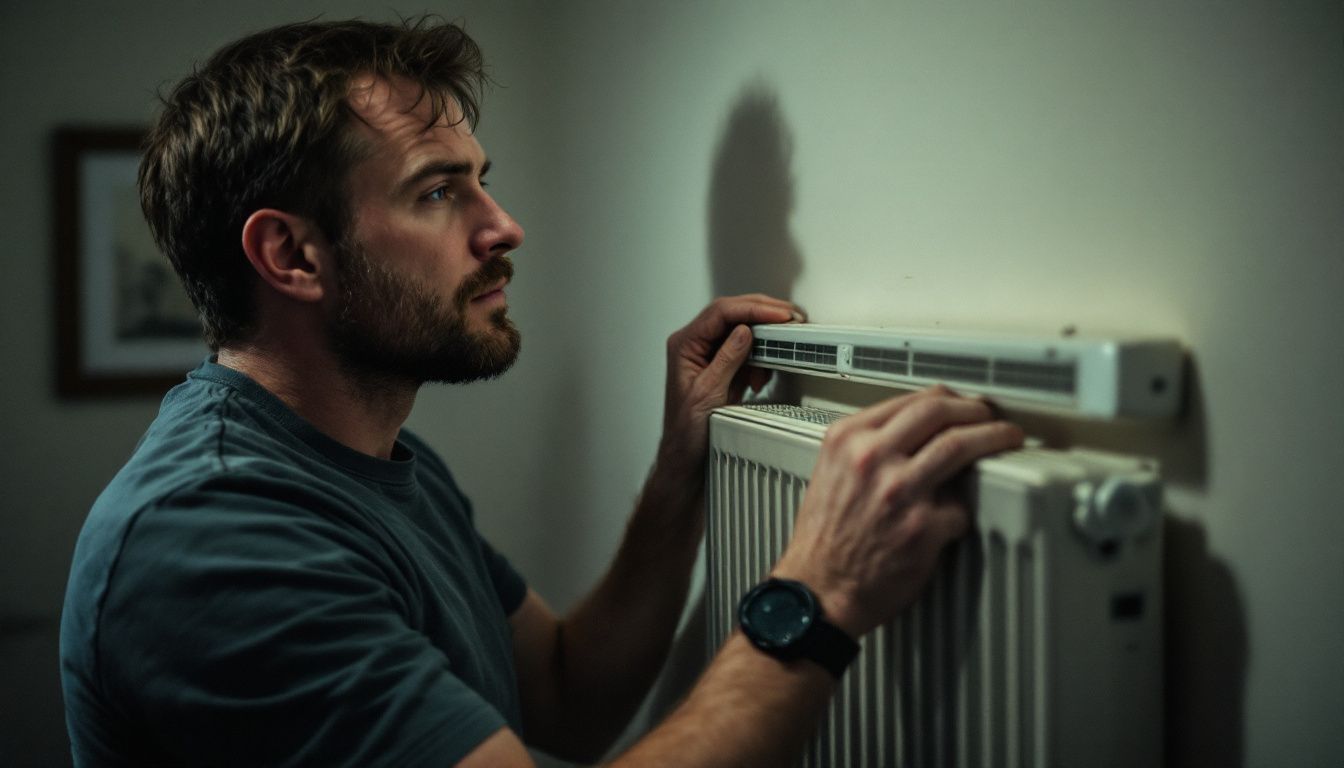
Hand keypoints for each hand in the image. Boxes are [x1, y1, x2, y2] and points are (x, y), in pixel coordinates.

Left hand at [658, 294, 800, 477]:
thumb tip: (744, 331)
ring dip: (764, 341)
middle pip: (732, 314)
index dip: (752, 309)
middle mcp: (695, 345)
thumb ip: (727, 360)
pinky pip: (747, 352)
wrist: (686, 458)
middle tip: (791, 318)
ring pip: (742, 331)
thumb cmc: (686, 432)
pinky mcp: (724, 368)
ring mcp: (710, 355)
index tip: (778, 314)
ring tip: (778, 352)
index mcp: (684, 345)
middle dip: (763, 315)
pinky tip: (762, 376)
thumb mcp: (708, 394)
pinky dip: (761, 359)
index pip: (720, 313)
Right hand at [772, 386, 1023, 636]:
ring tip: (1006, 438)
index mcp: (847, 440)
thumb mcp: (833, 472)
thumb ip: (869, 446)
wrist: (819, 590)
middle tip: (990, 416)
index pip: (911, 400)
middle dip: (975, 409)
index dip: (947, 399)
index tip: (961, 404)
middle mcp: (872, 458)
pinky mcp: (923, 527)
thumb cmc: (825, 537)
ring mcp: (899, 491)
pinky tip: (961, 511)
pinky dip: (965, 507)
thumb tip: (918, 430)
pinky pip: (961, 505)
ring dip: (994, 437)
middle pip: (940, 412)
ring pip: (961, 445)